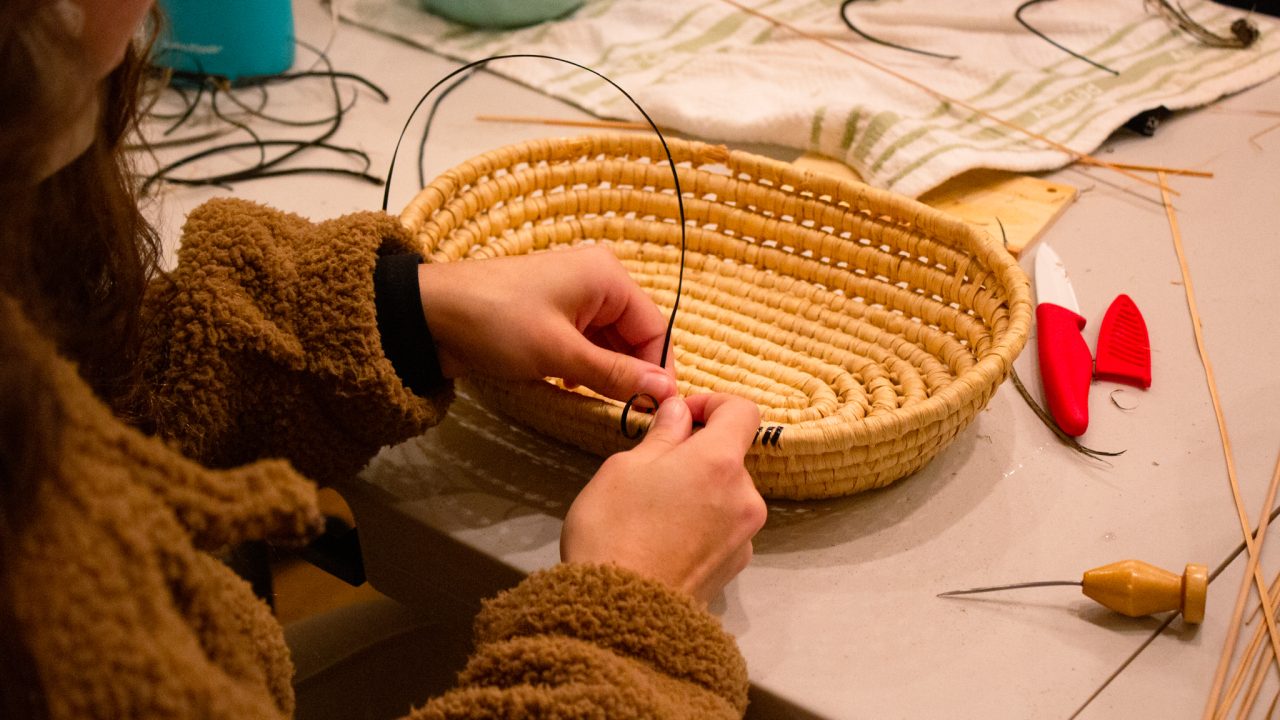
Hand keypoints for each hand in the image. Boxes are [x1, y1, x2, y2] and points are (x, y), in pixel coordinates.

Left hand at [417, 246, 675, 402]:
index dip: (658, 370)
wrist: (429, 315)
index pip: (655, 328)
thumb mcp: (560, 353)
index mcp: (608, 277)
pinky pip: (586, 343)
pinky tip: (570, 384)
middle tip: (627, 412)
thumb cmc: (496, 323)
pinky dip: (585, 366)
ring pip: (610, 342)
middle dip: (631, 372)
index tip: (656, 409)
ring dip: (606, 372)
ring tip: (597, 400)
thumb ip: (615, 374)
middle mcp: (597, 280)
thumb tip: (665, 392)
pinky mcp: (553, 314)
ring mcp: (574, 296)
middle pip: (634, 335)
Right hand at [560, 393, 766, 605]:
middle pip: (732, 457)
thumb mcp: (625, 468)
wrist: (620, 615)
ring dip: (701, 490)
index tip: (681, 415)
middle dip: (698, 453)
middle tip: (653, 468)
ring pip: (727, 494)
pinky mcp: (735, 567)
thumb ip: (662, 435)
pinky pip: (724, 528)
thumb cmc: (615, 531)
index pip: (743, 410)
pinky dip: (702, 522)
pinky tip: (665, 540)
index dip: (712, 402)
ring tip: (655, 510)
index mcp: (720, 462)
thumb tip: (679, 411)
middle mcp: (746, 496)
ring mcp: (744, 535)